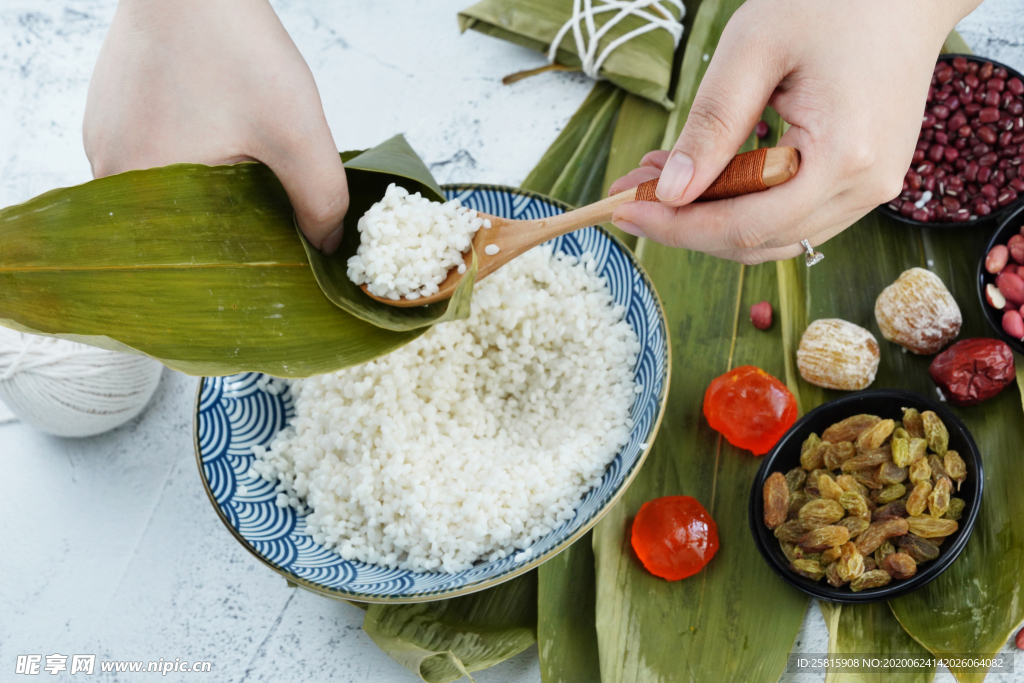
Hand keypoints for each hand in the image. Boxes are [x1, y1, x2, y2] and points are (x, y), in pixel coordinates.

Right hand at [84, 0, 349, 252]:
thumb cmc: (236, 48)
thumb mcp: (297, 134)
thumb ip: (320, 200)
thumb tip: (325, 247)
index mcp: (143, 189)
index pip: (191, 256)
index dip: (240, 257)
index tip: (277, 246)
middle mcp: (108, 172)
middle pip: (179, 227)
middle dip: (229, 223)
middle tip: (271, 202)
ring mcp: (102, 140)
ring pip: (168, 193)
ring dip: (210, 190)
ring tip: (246, 162)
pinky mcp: (108, 115)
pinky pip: (154, 160)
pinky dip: (190, 159)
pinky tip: (221, 136)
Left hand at [608, 0, 982, 263]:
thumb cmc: (833, 1)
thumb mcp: (754, 50)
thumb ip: (711, 126)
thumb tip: (671, 193)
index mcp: (842, 157)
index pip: (743, 226)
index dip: (677, 227)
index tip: (622, 210)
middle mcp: (864, 187)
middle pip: (755, 241)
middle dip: (685, 224)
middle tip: (631, 191)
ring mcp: (870, 189)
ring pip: (772, 236)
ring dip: (711, 217)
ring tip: (660, 178)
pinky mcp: (864, 180)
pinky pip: (793, 215)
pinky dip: (744, 205)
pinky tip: (708, 174)